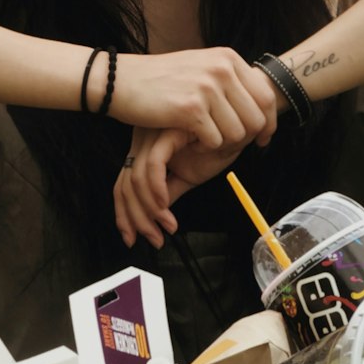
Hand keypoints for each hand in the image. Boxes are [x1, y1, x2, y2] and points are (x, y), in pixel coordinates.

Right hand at [109, 49, 278, 151]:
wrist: (120, 81)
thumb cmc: (160, 80)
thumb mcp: (200, 68)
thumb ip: (229, 81)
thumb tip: (264, 106)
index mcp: (227, 58)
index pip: (266, 96)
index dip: (268, 123)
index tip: (263, 140)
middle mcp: (221, 69)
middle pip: (256, 119)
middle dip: (245, 139)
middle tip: (227, 145)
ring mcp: (207, 87)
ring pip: (238, 134)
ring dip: (222, 145)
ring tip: (203, 140)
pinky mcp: (191, 109)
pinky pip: (215, 142)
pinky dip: (204, 148)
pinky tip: (190, 142)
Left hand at [113, 125, 259, 249]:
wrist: (241, 123)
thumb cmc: (217, 144)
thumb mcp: (190, 173)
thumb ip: (169, 190)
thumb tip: (153, 217)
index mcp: (144, 148)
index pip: (122, 185)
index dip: (124, 215)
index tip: (133, 238)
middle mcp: (142, 139)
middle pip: (123, 186)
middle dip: (135, 219)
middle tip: (154, 240)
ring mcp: (153, 134)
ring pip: (136, 180)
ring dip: (149, 212)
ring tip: (167, 226)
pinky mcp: (168, 130)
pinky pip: (154, 165)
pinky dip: (156, 191)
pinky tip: (166, 207)